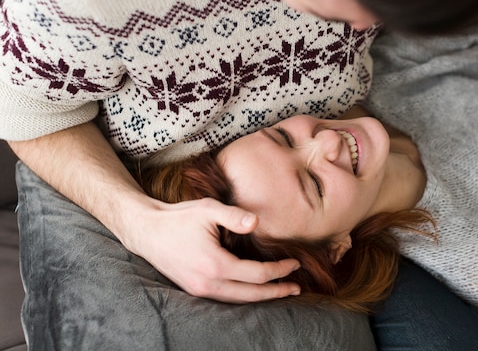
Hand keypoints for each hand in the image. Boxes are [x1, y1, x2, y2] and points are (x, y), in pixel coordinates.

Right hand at [124, 196, 300, 302]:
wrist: (146, 231)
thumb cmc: (178, 217)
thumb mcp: (207, 209)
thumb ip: (234, 216)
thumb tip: (257, 222)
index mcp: (215, 264)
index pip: (257, 274)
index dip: (279, 271)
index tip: (294, 263)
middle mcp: (208, 283)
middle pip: (251, 295)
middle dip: (277, 292)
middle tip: (297, 288)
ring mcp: (200, 290)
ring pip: (238, 301)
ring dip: (261, 297)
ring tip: (281, 292)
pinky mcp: (194, 290)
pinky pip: (225, 299)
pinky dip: (244, 296)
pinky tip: (254, 289)